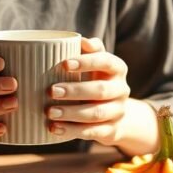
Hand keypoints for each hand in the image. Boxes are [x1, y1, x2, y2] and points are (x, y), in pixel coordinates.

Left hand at [46, 37, 156, 152]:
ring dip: (72, 113)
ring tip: (50, 112)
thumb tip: (81, 40)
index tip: (64, 64)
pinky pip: (93, 132)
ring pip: (97, 113)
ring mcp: (118, 111)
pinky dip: (72, 131)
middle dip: (75, 91)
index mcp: (117, 69)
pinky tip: (54, 128)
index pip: (106, 62)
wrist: (114, 112)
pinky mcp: (111, 130)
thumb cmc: (96, 79)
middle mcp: (121, 89)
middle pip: (100, 90)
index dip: (86, 62)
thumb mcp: (96, 62)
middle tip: (51, 91)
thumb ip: (89, 50)